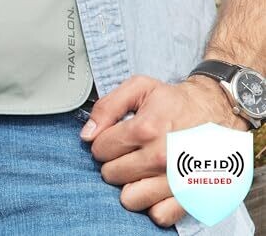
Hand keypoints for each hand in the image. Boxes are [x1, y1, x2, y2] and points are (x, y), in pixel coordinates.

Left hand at [80, 75, 248, 226]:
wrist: (215, 110)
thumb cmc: (174, 100)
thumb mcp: (139, 87)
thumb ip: (107, 107)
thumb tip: (87, 135)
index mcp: (145, 128)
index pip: (100, 149)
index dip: (103, 142)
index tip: (115, 137)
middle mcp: (160, 157)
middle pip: (111, 174)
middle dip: (114, 162)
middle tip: (129, 151)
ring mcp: (175, 179)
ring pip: (130, 198)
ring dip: (130, 184)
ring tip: (140, 169)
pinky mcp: (190, 196)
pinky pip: (160, 215)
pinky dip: (153, 203)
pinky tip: (155, 185)